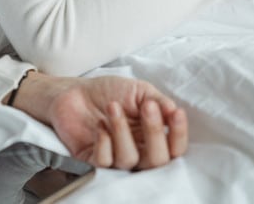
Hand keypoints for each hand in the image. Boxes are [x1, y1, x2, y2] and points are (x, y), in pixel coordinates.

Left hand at [8, 72, 187, 169]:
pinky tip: (100, 125)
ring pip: (129, 160)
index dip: (178, 134)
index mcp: (152, 137)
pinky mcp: (92, 159)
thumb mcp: (139, 91)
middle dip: (154, 132)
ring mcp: (115, 157)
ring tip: (113, 107)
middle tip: (146, 107)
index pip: (174, 148)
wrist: (74, 91)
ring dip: (122, 131)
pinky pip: (104, 162)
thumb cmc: (108, 92)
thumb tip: (174, 111)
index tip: (175, 113)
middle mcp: (137, 151)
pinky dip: (103, 143)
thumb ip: (159, 101)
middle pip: (156, 160)